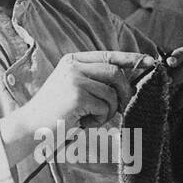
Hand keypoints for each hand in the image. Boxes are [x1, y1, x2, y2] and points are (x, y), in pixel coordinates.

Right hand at [20, 51, 152, 133]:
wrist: (30, 127)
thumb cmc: (56, 112)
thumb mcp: (75, 89)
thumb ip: (96, 80)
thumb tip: (130, 81)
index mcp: (73, 60)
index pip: (109, 55)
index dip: (132, 59)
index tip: (151, 63)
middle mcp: (73, 66)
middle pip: (115, 72)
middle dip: (124, 92)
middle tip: (122, 108)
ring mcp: (74, 79)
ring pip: (112, 93)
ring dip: (108, 110)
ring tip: (91, 117)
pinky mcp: (77, 95)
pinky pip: (105, 107)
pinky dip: (99, 119)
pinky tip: (83, 122)